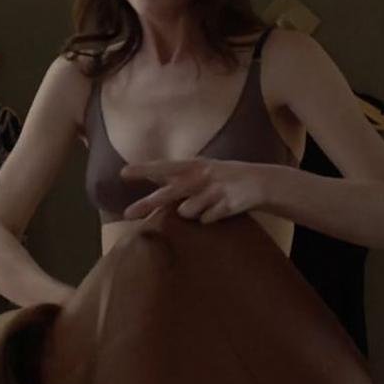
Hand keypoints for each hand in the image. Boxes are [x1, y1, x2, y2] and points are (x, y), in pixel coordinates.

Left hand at [119, 157, 268, 222]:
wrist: (260, 182)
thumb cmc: (223, 176)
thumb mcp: (201, 169)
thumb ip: (177, 174)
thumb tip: (150, 174)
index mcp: (194, 164)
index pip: (164, 166)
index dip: (144, 170)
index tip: (123, 173)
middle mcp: (202, 175)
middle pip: (170, 192)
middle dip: (149, 203)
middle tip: (127, 214)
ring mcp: (215, 190)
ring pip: (187, 212)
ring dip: (192, 213)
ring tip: (206, 205)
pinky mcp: (227, 205)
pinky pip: (206, 219)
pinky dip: (210, 218)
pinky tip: (221, 210)